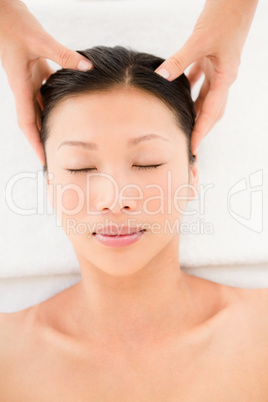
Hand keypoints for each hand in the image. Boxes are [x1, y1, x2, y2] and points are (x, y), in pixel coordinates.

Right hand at [0, 0, 92, 165]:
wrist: (2, 12)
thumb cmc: (14, 24)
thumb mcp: (40, 40)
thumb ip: (64, 55)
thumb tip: (88, 67)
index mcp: (20, 87)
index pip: (27, 123)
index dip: (35, 143)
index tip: (43, 161)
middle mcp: (24, 88)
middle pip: (34, 122)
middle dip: (43, 140)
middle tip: (56, 158)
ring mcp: (29, 81)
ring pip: (41, 109)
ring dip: (50, 124)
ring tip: (64, 139)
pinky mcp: (35, 71)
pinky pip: (46, 92)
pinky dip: (56, 102)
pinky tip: (69, 107)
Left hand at [154, 0, 258, 154]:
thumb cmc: (224, 16)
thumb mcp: (199, 40)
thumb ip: (179, 60)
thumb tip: (160, 76)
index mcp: (225, 78)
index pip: (211, 112)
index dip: (201, 132)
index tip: (192, 148)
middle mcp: (223, 78)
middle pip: (212, 111)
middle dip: (201, 128)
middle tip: (188, 144)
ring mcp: (218, 70)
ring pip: (206, 98)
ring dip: (195, 112)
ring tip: (183, 126)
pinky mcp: (211, 60)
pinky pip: (200, 81)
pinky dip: (190, 91)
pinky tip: (179, 94)